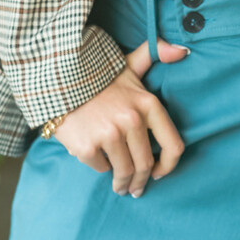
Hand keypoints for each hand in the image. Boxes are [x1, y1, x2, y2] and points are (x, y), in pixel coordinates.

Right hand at [53, 35, 187, 195]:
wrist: (57, 81)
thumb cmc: (97, 77)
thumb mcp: (128, 65)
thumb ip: (154, 55)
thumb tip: (183, 51)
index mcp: (147, 103)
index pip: (173, 145)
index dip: (169, 166)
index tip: (159, 174)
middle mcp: (132, 120)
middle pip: (146, 165)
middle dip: (141, 181)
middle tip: (135, 189)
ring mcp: (110, 134)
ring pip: (124, 171)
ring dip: (123, 184)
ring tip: (120, 187)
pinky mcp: (88, 147)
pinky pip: (100, 168)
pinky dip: (99, 167)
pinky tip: (97, 162)